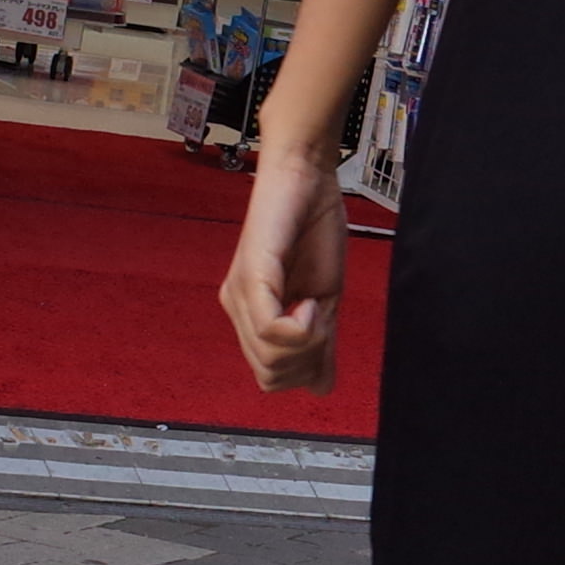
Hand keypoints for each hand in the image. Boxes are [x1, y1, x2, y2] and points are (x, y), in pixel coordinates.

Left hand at [219, 154, 349, 393]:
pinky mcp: (251, 277)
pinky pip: (271, 331)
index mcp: (253, 315)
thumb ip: (320, 342)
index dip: (305, 370)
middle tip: (321, 320)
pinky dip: (301, 326)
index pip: (271, 378)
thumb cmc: (314, 226)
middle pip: (270, 377)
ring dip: (307, 342)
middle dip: (307, 359)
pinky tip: (310, 299)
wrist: (307, 176)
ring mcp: (241, 295)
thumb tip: (322, 387)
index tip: (325, 333)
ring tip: (314, 305)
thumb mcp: (325, 297)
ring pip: (270, 360)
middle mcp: (239, 309)